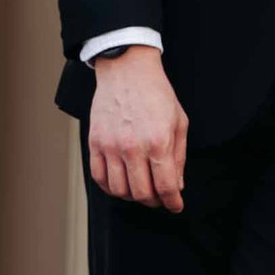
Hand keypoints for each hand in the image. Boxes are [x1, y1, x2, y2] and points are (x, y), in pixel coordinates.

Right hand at [88, 43, 186, 211]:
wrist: (127, 69)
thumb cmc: (156, 93)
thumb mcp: (179, 121)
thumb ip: (179, 156)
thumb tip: (177, 185)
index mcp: (158, 142)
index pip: (166, 187)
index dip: (173, 202)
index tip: (175, 206)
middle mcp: (133, 147)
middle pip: (142, 194)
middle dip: (155, 201)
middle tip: (160, 197)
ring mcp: (111, 146)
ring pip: (120, 191)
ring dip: (132, 196)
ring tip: (141, 189)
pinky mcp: (95, 143)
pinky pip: (99, 178)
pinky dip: (111, 187)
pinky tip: (121, 182)